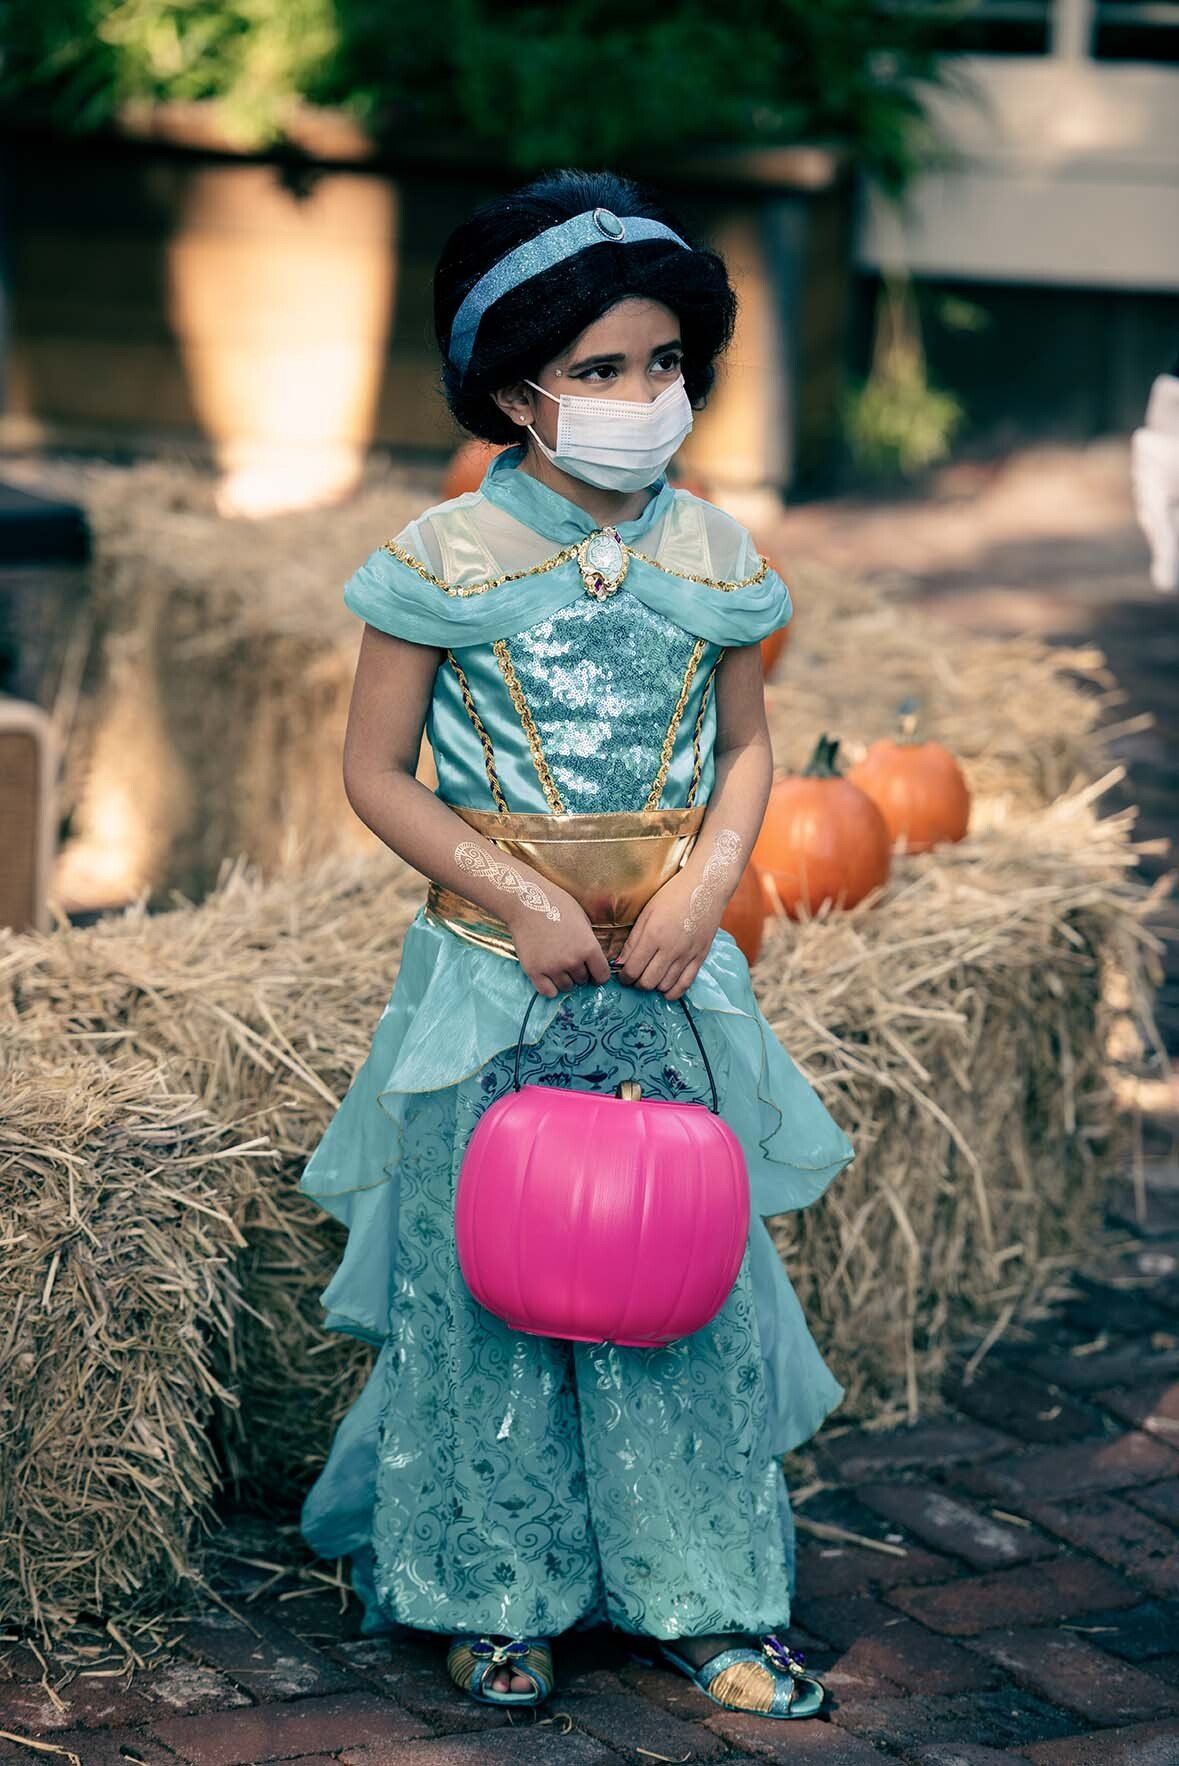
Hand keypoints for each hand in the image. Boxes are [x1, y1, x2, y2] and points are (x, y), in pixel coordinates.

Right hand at [506, 887, 611, 997]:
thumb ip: (589, 941)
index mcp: (589, 947)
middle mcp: (572, 961)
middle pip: (583, 980)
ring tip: (559, 965)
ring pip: (566, 987)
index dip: (599, 974)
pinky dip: (550, 987)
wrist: (525, 901)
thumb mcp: (582, 919)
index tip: (594, 971)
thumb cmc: (556, 904)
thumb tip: (593, 960)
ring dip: (565, 979)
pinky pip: (547, 992)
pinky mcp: (534, 971)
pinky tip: (549, 976)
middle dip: (580, 972)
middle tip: (571, 959)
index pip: (602, 976)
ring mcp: (552, 968)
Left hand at [613, 869, 718, 1000]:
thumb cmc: (673, 895)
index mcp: (653, 935)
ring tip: (650, 977)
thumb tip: (620, 963)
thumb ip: (633, 940)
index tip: (623, 974)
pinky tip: (666, 989)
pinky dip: (673, 991)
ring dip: (654, 986)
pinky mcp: (700, 957)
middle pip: (647, 982)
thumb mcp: (647, 913)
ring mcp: (687, 955)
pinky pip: (686, 984)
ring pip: (665, 986)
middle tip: (635, 976)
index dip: (624, 977)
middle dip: (636, 983)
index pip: (632, 969)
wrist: (706, 887)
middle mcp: (670, 949)